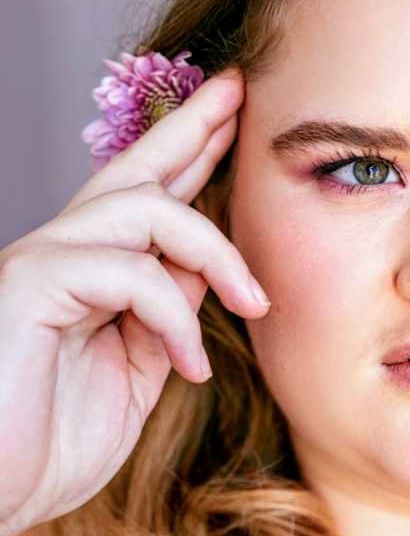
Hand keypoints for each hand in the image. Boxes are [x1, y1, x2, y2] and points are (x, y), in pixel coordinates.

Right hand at [0, 68, 270, 535]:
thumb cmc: (51, 443)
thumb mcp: (135, 374)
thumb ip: (167, 316)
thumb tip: (206, 272)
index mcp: (90, 275)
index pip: (146, 198)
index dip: (190, 154)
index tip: (235, 118)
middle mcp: (63, 256)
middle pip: (133, 171)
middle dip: (192, 130)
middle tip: (239, 92)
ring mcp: (40, 265)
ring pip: (142, 210)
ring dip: (213, 252)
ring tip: (255, 305)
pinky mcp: (27, 287)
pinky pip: (125, 272)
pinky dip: (174, 316)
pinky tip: (191, 366)